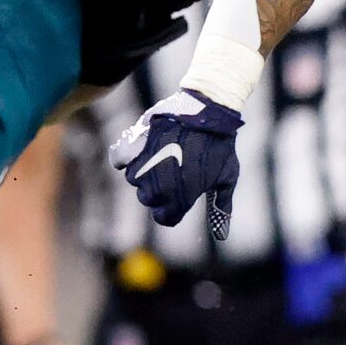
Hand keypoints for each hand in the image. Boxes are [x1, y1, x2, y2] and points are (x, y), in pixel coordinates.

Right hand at [107, 89, 244, 234]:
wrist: (207, 109)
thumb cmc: (220, 145)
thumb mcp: (226, 178)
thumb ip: (220, 208)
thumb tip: (221, 235)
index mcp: (179, 199)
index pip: (165, 218)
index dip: (174, 208)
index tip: (183, 193)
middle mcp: (157, 187)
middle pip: (149, 199)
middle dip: (161, 189)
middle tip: (176, 168)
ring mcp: (142, 166)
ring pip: (135, 180)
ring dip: (146, 171)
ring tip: (165, 153)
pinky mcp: (132, 145)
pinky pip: (119, 160)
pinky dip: (126, 157)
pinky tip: (141, 149)